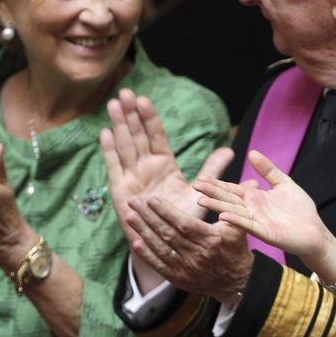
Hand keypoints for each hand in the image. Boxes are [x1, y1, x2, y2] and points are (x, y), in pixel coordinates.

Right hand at [101, 88, 233, 245]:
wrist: (170, 244)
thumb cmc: (183, 217)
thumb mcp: (201, 191)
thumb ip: (212, 170)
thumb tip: (230, 150)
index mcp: (164, 165)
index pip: (156, 136)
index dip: (149, 118)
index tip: (145, 99)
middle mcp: (146, 168)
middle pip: (137, 136)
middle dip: (131, 115)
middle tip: (126, 92)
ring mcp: (132, 178)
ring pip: (125, 147)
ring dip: (119, 125)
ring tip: (115, 104)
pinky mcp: (121, 191)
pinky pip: (114, 168)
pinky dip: (109, 151)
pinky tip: (105, 133)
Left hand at [122, 192, 251, 302]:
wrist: (237, 280)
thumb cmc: (235, 247)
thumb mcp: (238, 223)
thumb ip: (225, 202)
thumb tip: (207, 185)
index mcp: (212, 240)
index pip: (184, 224)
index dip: (166, 211)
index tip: (152, 199)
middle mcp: (198, 255)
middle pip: (168, 233)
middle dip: (149, 216)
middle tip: (134, 202)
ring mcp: (187, 269)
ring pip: (161, 248)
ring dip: (144, 232)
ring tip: (130, 217)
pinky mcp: (179, 279)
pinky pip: (159, 265)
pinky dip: (146, 255)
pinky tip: (136, 242)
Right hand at [195, 150, 335, 264]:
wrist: (315, 232)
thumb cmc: (301, 210)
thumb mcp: (284, 184)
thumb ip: (268, 170)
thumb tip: (252, 152)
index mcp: (255, 198)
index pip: (232, 189)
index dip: (217, 184)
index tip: (200, 178)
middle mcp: (252, 210)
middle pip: (228, 199)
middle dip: (212, 192)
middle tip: (194, 186)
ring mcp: (257, 222)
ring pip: (233, 212)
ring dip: (217, 206)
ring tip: (201, 200)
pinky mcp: (265, 233)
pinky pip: (248, 225)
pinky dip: (236, 220)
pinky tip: (223, 216)